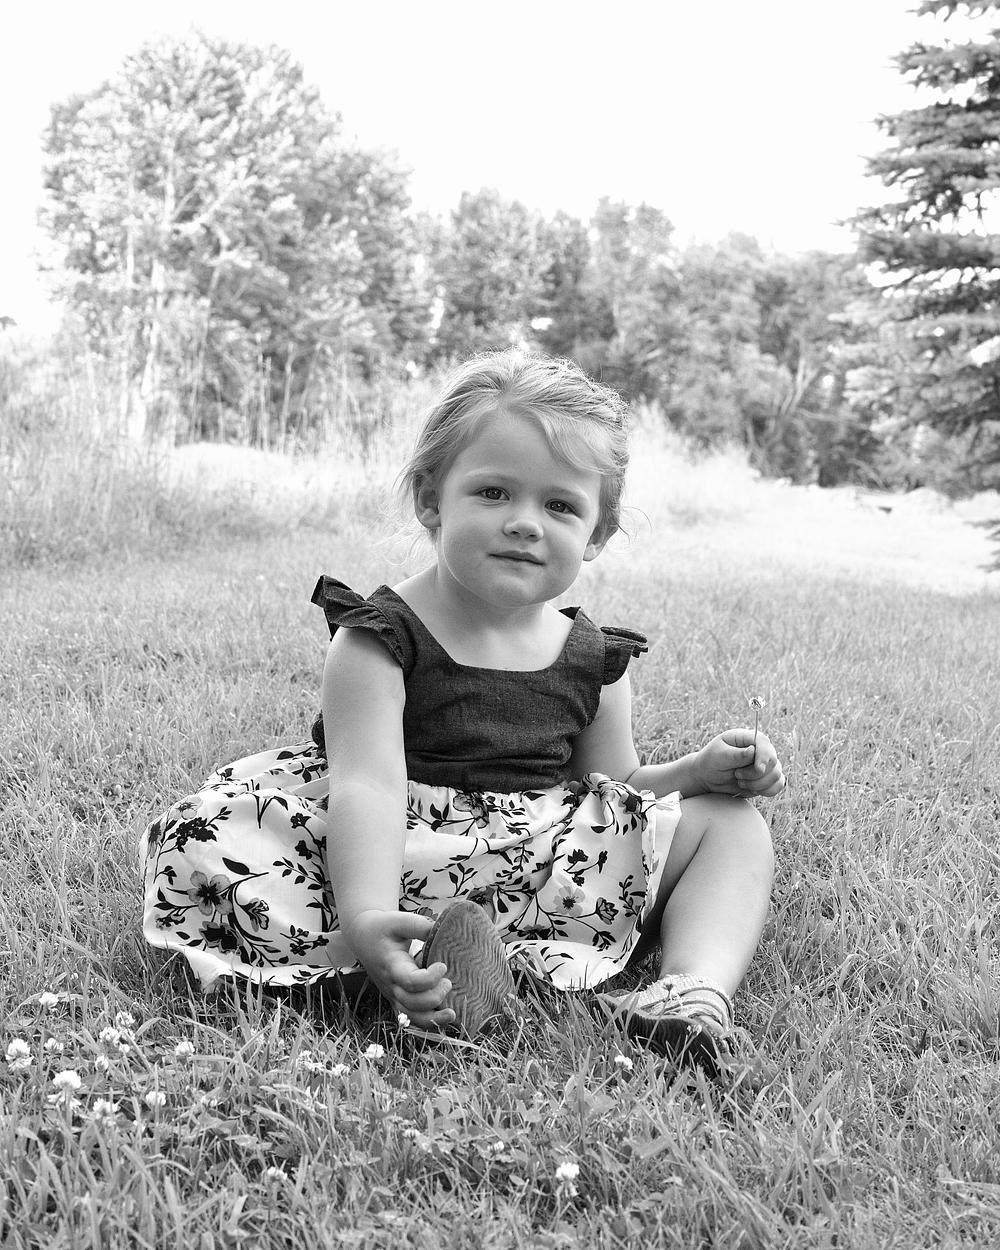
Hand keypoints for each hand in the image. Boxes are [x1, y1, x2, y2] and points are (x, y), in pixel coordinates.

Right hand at [344, 909, 455, 1029]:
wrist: (363, 936)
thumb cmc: (383, 928)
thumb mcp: (399, 920)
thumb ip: (420, 926)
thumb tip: (443, 932)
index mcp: (392, 966)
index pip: (410, 982)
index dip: (430, 978)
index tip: (443, 965)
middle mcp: (392, 985)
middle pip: (412, 1004)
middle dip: (434, 997)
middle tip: (448, 981)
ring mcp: (394, 995)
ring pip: (411, 1018)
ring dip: (432, 1020)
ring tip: (452, 1013)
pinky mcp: (398, 999)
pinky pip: (411, 1018)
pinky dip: (427, 1023)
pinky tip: (444, 1019)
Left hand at [693, 729, 785, 797]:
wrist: (708, 777)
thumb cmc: (711, 761)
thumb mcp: (719, 755)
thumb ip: (736, 754)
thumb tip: (752, 750)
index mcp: (747, 738)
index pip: (764, 743)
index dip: (764, 757)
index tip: (758, 769)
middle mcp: (760, 749)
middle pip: (773, 761)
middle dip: (756, 774)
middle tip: (737, 775)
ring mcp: (765, 764)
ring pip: (776, 775)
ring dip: (758, 784)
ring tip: (740, 782)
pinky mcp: (766, 778)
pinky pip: (778, 785)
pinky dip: (767, 790)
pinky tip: (752, 789)